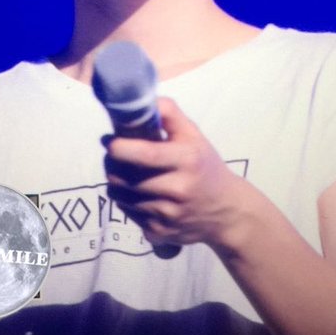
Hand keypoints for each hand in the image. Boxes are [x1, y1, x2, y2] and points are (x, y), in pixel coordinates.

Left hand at [104, 97, 237, 247]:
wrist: (226, 211)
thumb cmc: (205, 165)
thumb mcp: (194, 135)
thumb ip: (169, 114)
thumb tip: (143, 101)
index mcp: (187, 160)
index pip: (145, 155)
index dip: (120, 147)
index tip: (109, 140)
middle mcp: (178, 190)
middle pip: (125, 177)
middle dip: (112, 163)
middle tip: (115, 155)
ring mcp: (167, 215)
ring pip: (120, 196)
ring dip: (117, 182)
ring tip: (128, 173)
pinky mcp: (158, 233)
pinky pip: (127, 213)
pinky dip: (127, 201)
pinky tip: (141, 194)